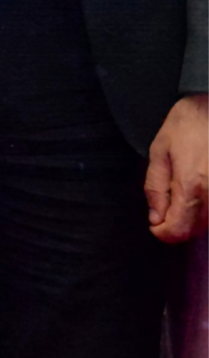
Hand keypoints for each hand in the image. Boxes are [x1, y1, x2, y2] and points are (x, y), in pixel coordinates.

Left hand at [147, 93, 208, 242]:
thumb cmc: (187, 125)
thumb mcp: (159, 151)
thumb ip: (155, 188)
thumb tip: (155, 218)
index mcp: (192, 186)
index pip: (179, 231)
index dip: (163, 232)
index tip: (155, 223)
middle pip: (197, 230)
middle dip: (178, 224)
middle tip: (169, 205)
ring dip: (196, 218)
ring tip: (186, 194)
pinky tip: (202, 190)